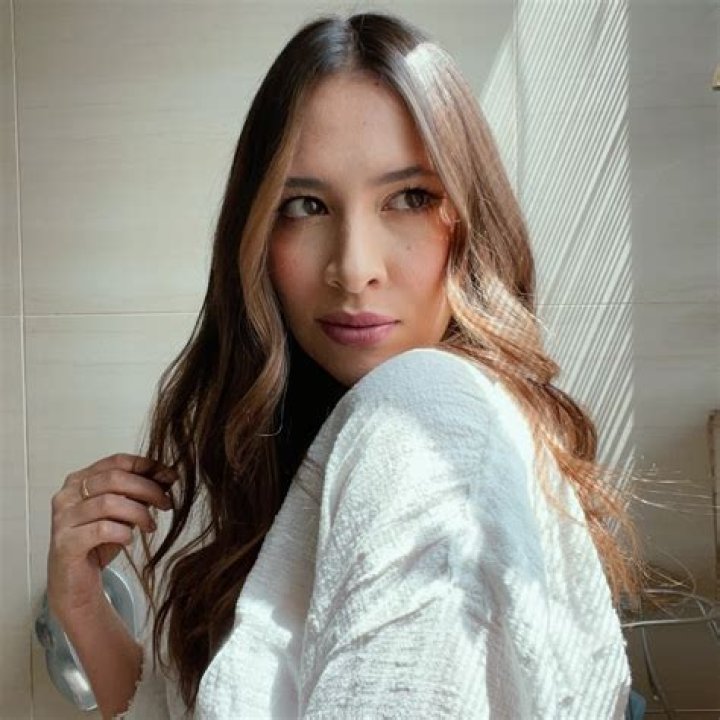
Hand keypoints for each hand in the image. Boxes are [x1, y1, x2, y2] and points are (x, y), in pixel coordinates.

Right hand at [47, 453, 176, 623]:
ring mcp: (63, 519)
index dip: (147, 466)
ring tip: (150, 525)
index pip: (117, 461)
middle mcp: (67, 495)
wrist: (75, 585)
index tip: (170, 476)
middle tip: (166, 503)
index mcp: (80, 480)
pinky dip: (123, 532)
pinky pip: (101, 529)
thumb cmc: (99, 544)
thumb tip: (168, 476)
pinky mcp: (65, 543)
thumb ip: (139, 493)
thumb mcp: (123, 512)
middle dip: (147, 488)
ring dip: (138, 513)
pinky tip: (130, 539)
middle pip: (115, 478)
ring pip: (109, 503)